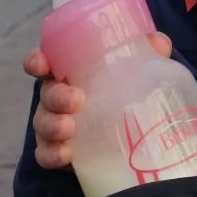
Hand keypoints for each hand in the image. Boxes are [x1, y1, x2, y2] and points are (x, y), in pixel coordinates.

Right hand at [24, 33, 172, 168]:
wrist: (131, 134)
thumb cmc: (125, 90)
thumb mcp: (139, 69)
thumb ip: (150, 52)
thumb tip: (158, 42)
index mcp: (72, 71)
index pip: (46, 61)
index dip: (38, 61)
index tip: (42, 64)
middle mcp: (58, 95)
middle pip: (46, 92)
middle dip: (56, 96)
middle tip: (76, 100)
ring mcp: (55, 124)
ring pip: (42, 123)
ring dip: (52, 125)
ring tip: (69, 129)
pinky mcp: (59, 151)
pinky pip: (45, 154)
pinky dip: (52, 154)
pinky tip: (65, 155)